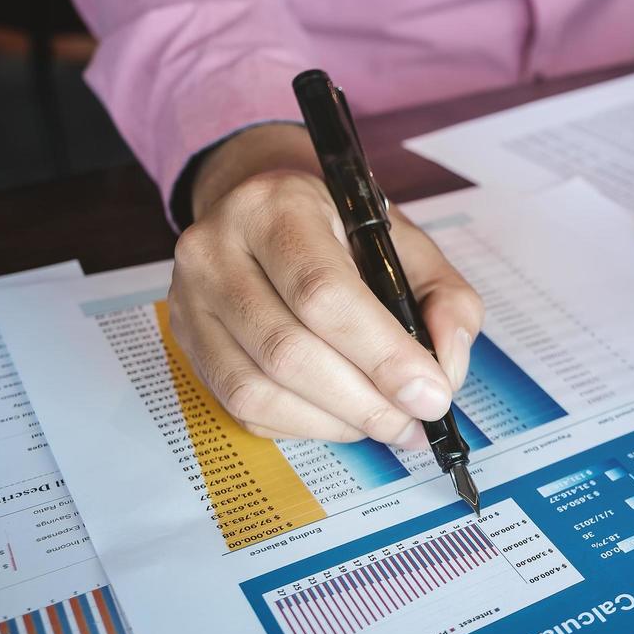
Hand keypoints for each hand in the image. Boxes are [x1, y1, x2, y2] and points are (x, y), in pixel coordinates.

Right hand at [167, 124, 483, 445]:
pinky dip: (304, 425)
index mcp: (279, 207)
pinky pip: (243, 406)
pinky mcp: (188, 341)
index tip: (431, 395)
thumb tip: (444, 371)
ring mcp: (191, 299)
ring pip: (258, 389)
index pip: (324, 294)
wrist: (268, 211)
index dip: (382, 355)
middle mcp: (218, 250)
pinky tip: (344, 417)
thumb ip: (445, 300)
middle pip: (288, 350)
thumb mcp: (408, 244)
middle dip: (364, 401)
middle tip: (415, 422)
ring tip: (387, 425)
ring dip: (335, 422)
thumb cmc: (345, 231)